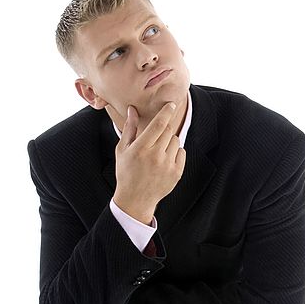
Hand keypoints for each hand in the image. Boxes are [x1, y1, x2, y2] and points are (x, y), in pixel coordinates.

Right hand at [112, 102, 186, 222]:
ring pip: (176, 140)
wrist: (135, 199)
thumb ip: (129, 129)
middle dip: (164, 129)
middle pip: (168, 130)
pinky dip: (175, 153)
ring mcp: (167, 165)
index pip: (159, 124)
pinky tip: (164, 160)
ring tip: (158, 151)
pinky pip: (182, 152)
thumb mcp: (122, 150)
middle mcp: (156, 156)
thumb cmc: (126, 172)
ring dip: (169, 141)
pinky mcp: (176, 173)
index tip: (171, 104)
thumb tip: (133, 109)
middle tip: (156, 137)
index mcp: (141, 148)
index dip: (166, 112)